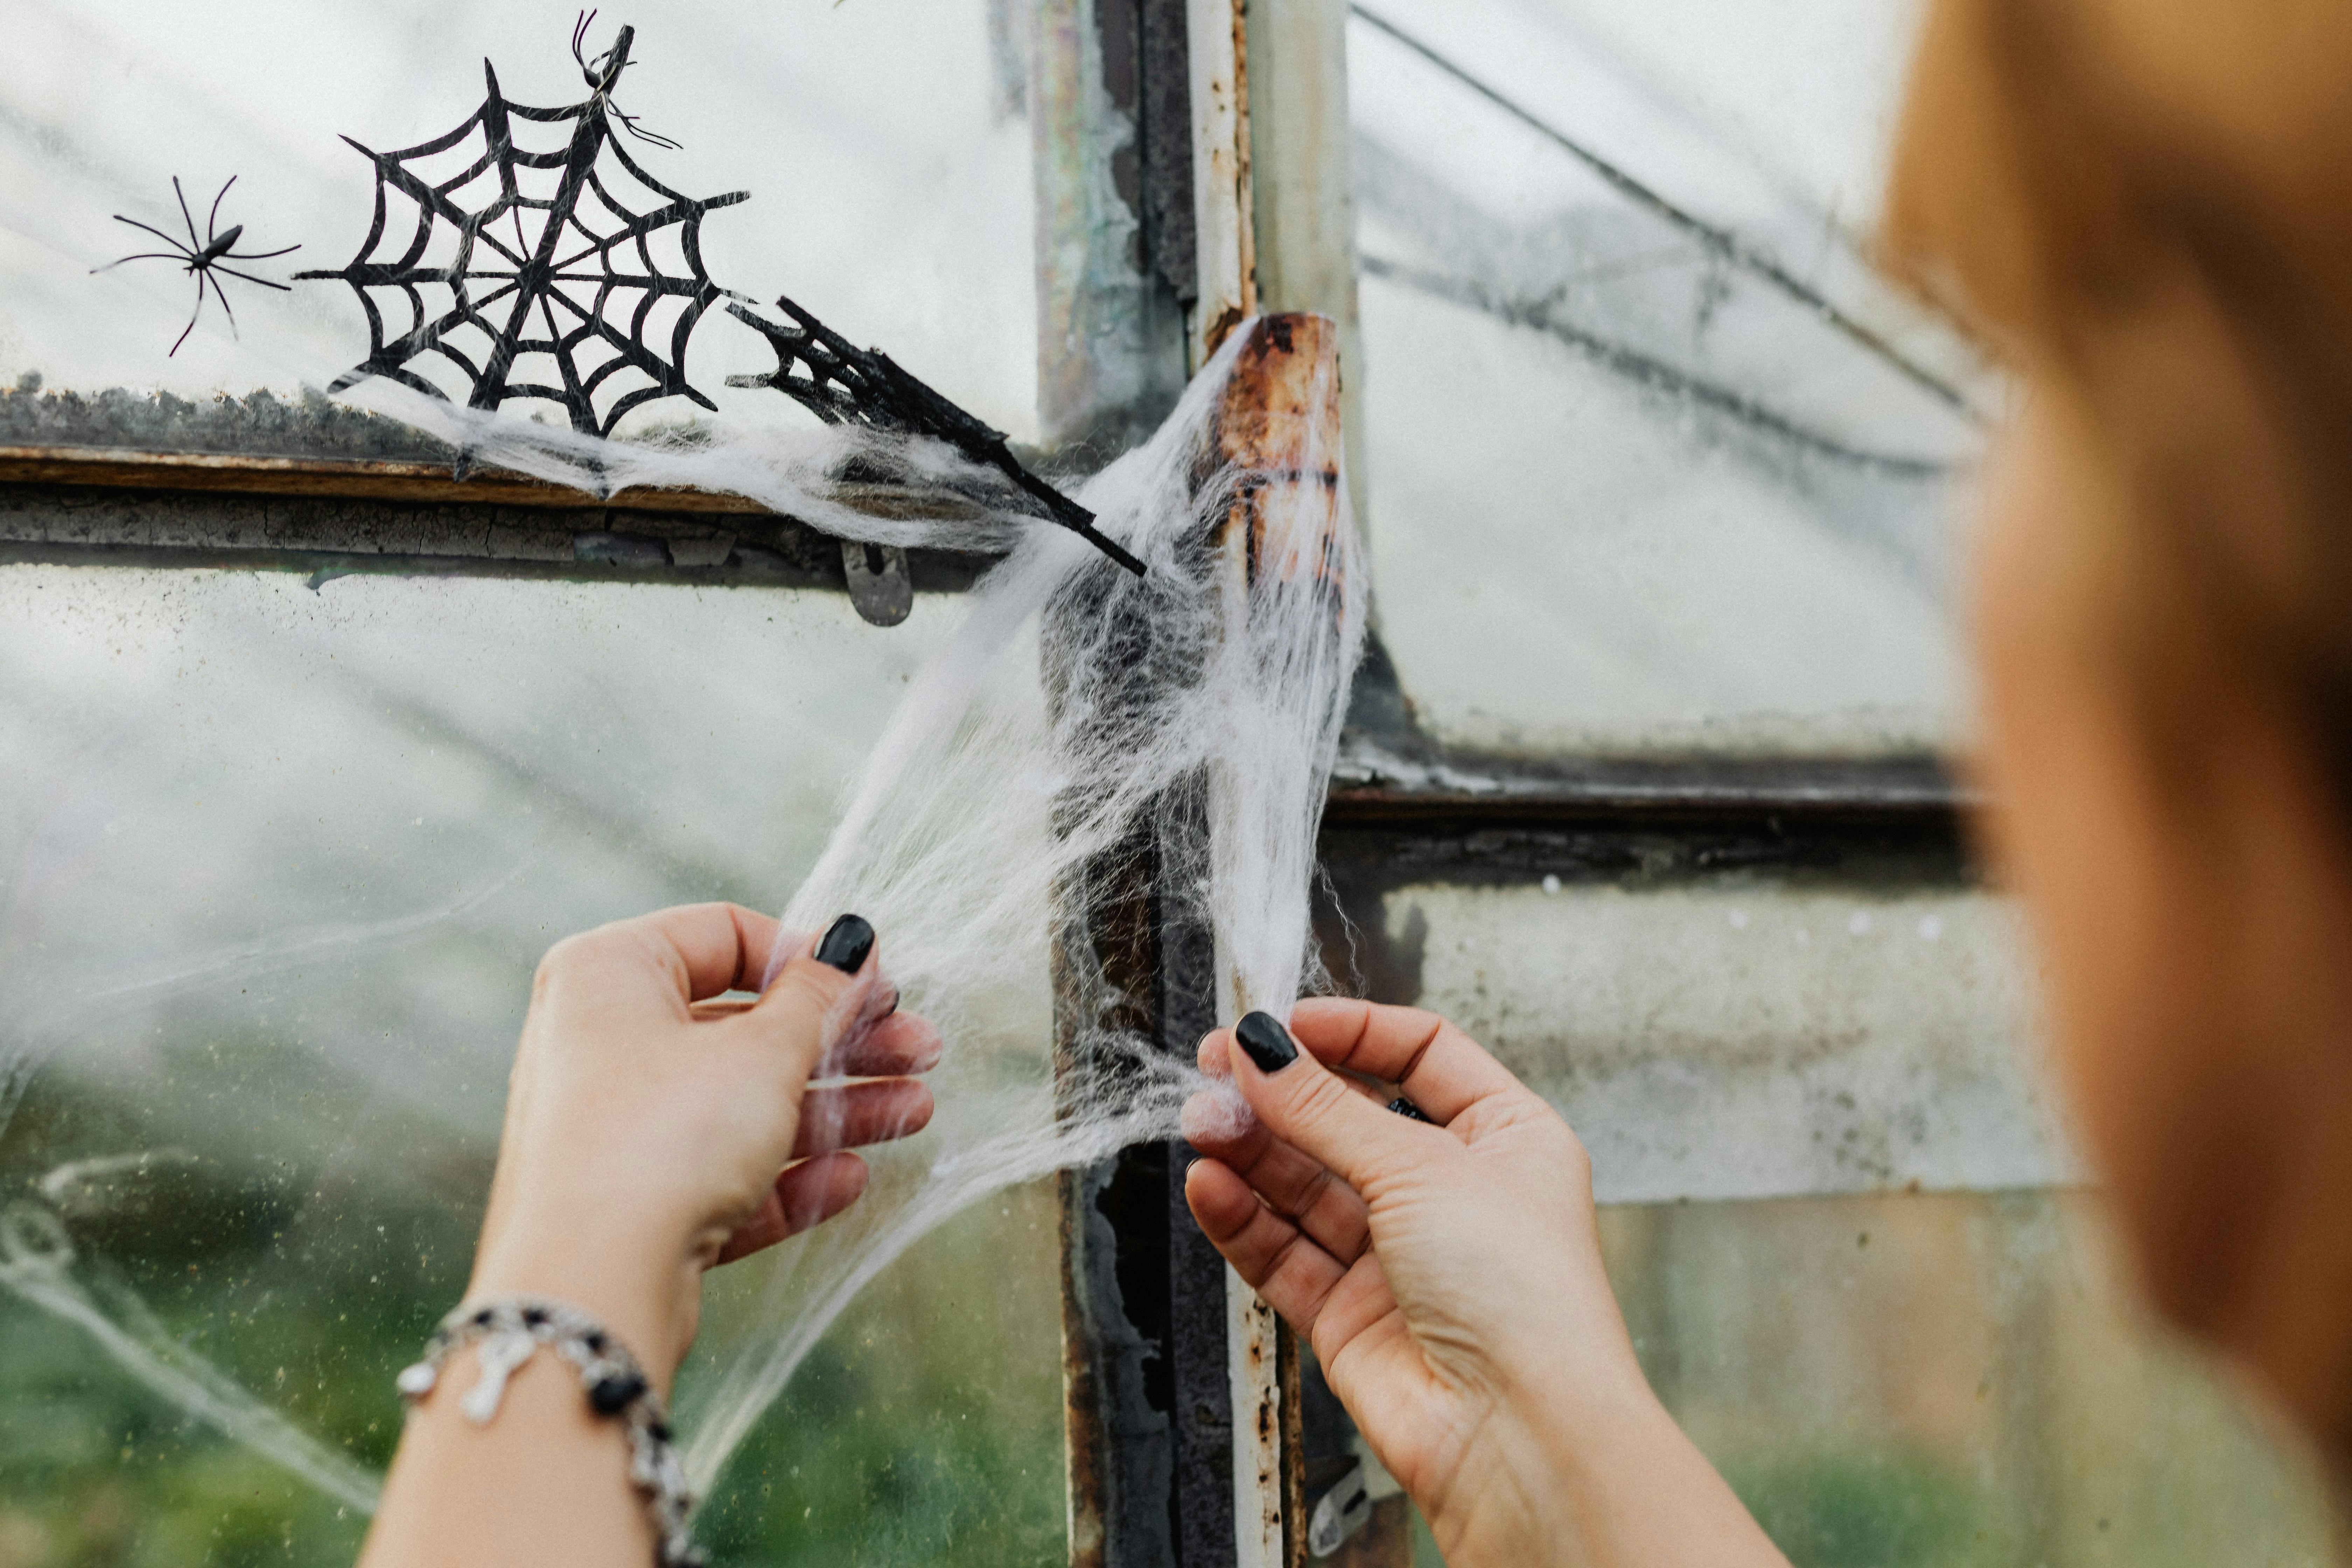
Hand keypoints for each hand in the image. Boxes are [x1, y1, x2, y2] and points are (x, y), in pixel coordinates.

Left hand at [468, 904, 939, 1386]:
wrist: (588, 1287)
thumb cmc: (662, 1139)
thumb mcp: (763, 1052)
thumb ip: (818, 997)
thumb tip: (849, 947)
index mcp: (609, 974)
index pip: (724, 935)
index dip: (810, 957)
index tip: (876, 982)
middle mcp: (600, 1044)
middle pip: (743, 1028)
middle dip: (842, 1042)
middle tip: (920, 1050)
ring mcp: (614, 1129)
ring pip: (742, 1106)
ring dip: (834, 1109)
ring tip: (916, 1112)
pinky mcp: (632, 1206)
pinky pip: (721, 1176)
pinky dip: (788, 1175)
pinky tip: (851, 1177)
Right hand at [1184, 999, 1785, 1567]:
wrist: (1518, 1433)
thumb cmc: (1519, 1292)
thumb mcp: (1420, 1167)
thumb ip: (1327, 1108)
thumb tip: (1263, 1047)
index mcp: (1505, 1137)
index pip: (1420, 1054)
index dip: (1350, 1033)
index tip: (1282, 1023)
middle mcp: (1453, 1193)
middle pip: (1349, 1120)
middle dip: (1282, 1096)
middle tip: (1213, 1070)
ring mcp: (1399, 1257)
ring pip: (1307, 1187)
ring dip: (1251, 1152)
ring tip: (1201, 1124)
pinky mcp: (1352, 1316)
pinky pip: (1285, 1251)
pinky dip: (1243, 1217)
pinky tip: (1209, 1184)